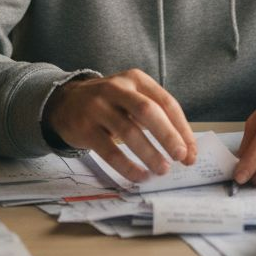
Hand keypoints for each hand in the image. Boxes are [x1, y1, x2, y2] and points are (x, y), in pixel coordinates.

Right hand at [43, 69, 196, 182]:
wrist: (65, 101)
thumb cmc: (110, 103)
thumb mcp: (132, 98)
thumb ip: (157, 117)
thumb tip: (186, 149)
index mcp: (136, 79)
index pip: (166, 102)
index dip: (182, 128)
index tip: (191, 151)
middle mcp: (117, 88)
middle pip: (148, 111)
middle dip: (168, 136)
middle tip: (181, 157)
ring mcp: (98, 107)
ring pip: (128, 132)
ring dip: (149, 154)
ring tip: (162, 170)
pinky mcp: (84, 128)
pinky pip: (109, 151)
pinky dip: (127, 166)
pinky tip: (140, 176)